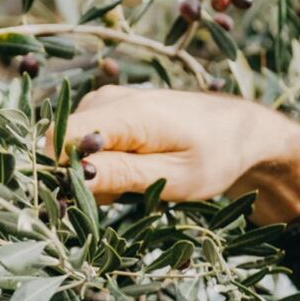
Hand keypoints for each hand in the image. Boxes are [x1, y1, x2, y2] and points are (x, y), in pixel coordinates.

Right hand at [48, 86, 299, 224]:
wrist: (241, 131)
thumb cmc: (216, 156)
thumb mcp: (175, 176)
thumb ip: (123, 174)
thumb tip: (70, 173)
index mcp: (125, 112)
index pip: (58, 138)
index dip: (60, 173)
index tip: (80, 201)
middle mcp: (108, 99)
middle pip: (61, 144)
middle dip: (78, 178)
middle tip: (119, 200)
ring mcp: (107, 103)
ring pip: (73, 148)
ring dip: (94, 175)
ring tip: (134, 186)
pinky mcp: (110, 112)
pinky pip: (88, 143)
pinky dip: (103, 166)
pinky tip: (131, 175)